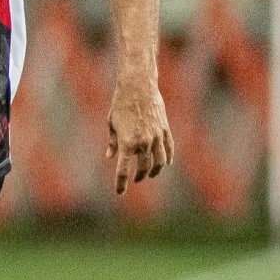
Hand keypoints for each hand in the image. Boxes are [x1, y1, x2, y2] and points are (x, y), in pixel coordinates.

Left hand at [106, 80, 173, 194]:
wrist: (138, 86)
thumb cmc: (120, 104)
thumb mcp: (111, 123)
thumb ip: (112, 143)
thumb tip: (110, 157)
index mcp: (127, 142)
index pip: (123, 170)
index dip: (120, 183)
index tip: (120, 193)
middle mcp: (143, 143)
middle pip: (144, 168)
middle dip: (139, 176)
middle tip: (136, 179)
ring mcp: (156, 137)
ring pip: (159, 162)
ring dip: (155, 170)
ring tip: (150, 173)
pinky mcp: (165, 130)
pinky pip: (169, 149)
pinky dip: (168, 158)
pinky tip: (166, 163)